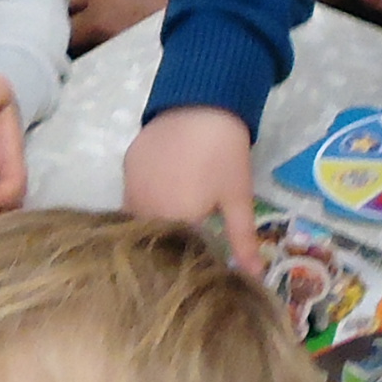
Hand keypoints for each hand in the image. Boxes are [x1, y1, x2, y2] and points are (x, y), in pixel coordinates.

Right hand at [122, 107, 261, 269]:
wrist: (203, 103)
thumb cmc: (225, 155)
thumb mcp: (238, 199)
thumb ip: (242, 241)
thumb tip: (255, 278)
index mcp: (171, 221)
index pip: (172, 254)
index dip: (185, 258)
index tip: (198, 259)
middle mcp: (142, 208)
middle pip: (151, 237)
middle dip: (167, 242)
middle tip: (189, 235)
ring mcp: (130, 185)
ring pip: (137, 217)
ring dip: (152, 220)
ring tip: (175, 214)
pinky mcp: (126, 165)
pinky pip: (130, 193)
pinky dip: (144, 197)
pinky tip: (163, 189)